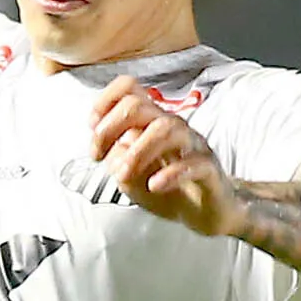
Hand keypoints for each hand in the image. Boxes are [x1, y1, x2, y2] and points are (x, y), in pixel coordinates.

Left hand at [88, 78, 238, 233]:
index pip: (129, 89)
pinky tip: (154, 185)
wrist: (206, 211)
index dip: (105, 101)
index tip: (92, 128)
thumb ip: (116, 160)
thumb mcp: (130, 178)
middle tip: (97, 155)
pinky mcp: (208, 169)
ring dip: (137, 152)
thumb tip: (111, 149)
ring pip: (166, 128)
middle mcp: (171, 126)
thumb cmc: (168, 188)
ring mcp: (192, 145)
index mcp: (150, 122)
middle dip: (110, 128)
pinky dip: (171, 174)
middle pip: (139, 105)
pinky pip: (193, 163)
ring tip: (123, 175)